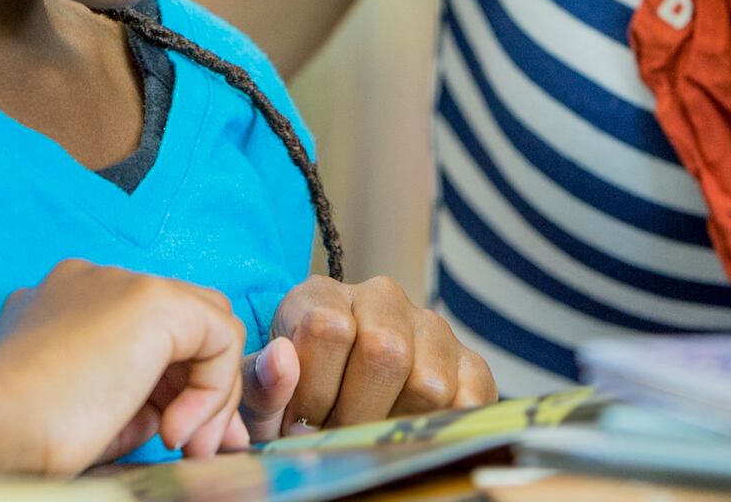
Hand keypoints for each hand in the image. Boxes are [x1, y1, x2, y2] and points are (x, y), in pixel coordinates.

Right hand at [0, 259, 253, 472]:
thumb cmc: (25, 433)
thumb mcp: (90, 415)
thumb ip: (136, 404)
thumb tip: (181, 416)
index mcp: (67, 303)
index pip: (144, 335)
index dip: (171, 389)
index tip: (176, 439)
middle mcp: (97, 282)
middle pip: (182, 326)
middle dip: (200, 390)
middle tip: (196, 449)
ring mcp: (125, 283)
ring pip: (208, 327)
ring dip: (210, 394)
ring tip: (185, 447)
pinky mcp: (154, 299)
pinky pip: (219, 336)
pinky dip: (211, 389)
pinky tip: (173, 430)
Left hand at [244, 276, 496, 436]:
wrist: (340, 413)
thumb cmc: (294, 405)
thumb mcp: (265, 398)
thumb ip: (260, 384)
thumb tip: (284, 359)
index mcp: (322, 296)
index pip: (327, 328)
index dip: (311, 390)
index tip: (299, 421)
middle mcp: (382, 298)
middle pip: (384, 351)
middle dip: (354, 413)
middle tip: (338, 434)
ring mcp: (431, 328)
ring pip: (428, 382)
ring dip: (395, 424)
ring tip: (369, 432)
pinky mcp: (470, 364)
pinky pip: (467, 400)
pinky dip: (439, 429)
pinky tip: (407, 432)